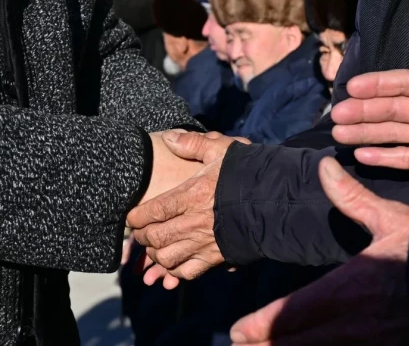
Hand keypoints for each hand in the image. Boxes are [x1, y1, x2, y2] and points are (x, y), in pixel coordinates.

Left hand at [128, 131, 245, 287]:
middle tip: (141, 232)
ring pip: (168, 257)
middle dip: (143, 237)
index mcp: (192, 195)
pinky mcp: (216, 258)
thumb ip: (192, 143)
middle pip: (157, 237)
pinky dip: (176, 271)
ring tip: (155, 247)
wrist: (277, 201)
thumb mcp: (221, 150)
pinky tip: (174, 263)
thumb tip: (168, 138)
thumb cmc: (247, 174)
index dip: (137, 217)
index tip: (131, 218)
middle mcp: (195, 222)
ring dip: (156, 254)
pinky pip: (188, 272)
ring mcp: (205, 243)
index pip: (154, 210)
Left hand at [230, 158, 408, 344]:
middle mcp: (352, 321)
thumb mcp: (387, 218)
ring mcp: (370, 341)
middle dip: (265, 345)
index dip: (262, 324)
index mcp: (347, 287)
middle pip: (298, 341)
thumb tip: (323, 165)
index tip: (238, 330)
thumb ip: (350, 196)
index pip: (293, 311)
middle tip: (239, 345)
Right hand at [331, 49, 408, 189]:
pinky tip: (363, 156)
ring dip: (367, 132)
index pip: (408, 83)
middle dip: (365, 111)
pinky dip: (386, 158)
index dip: (380, 84)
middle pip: (394, 109)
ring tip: (339, 133)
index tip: (354, 87)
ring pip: (395, 133)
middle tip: (337, 114)